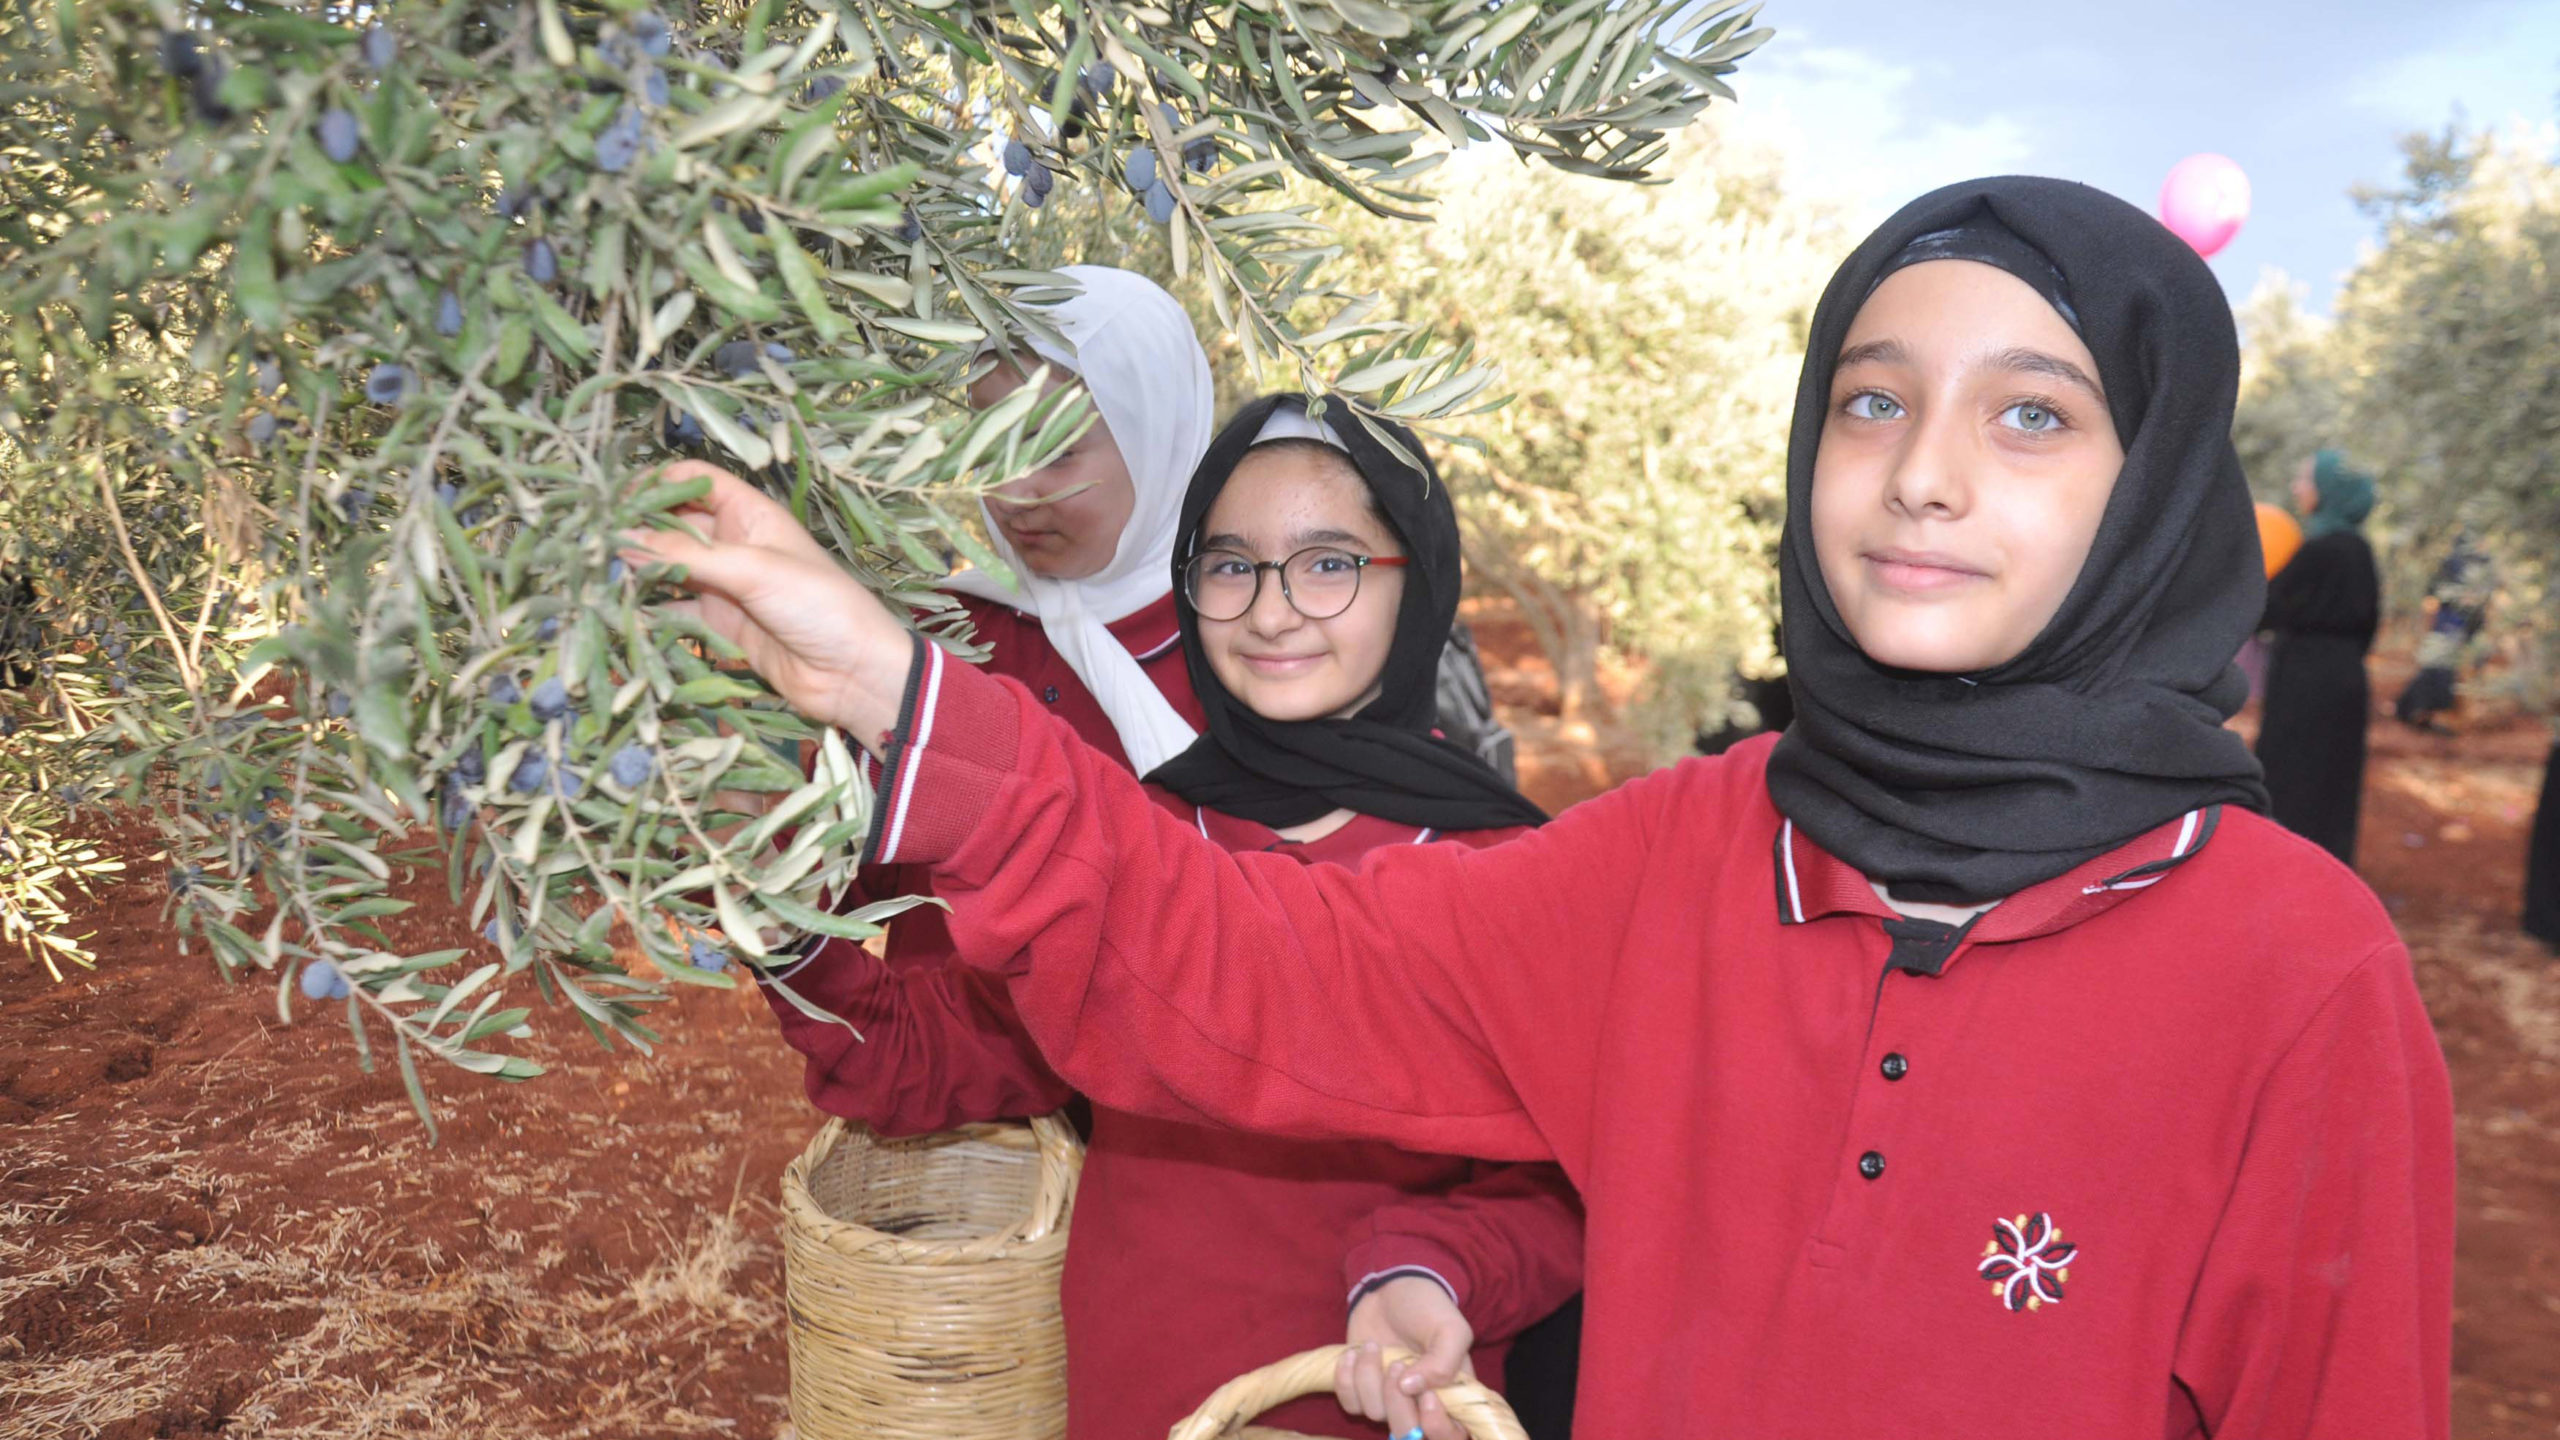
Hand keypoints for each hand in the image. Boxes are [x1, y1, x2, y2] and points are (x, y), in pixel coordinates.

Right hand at [620, 462, 913, 749]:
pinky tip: (618, 614)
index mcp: (750, 514)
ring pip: (668, 569)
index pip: (694, 481)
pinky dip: (647, 614)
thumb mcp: (754, 570)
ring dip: (635, 572)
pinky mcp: (719, 627)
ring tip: (593, 577)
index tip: (611, 500)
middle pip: (672, 524)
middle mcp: (733, 543)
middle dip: (634, 530)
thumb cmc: (821, 605)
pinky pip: (674, 614)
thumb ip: (687, 554)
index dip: (654, 484)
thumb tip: (621, 538)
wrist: (856, 674)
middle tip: (589, 543)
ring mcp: (724, 586)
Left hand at [1337, 1276, 1474, 1439]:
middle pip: (1409, 1433)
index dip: (1438, 1427)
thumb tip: (1411, 1389)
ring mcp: (1389, 1399)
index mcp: (1452, 1395)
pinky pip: (1350, 1404)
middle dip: (1397, 1402)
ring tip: (1374, 1346)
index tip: (1426, 1396)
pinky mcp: (1361, 1390)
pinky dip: (1346, 1380)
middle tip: (1396, 1364)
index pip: (1452, 1435)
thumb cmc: (1428, 1307)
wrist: (1392, 1285)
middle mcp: (1420, 1404)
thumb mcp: (1449, 1328)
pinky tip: (1353, 1353)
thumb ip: (1443, 1362)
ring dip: (1369, 1378)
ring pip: (1375, 1414)